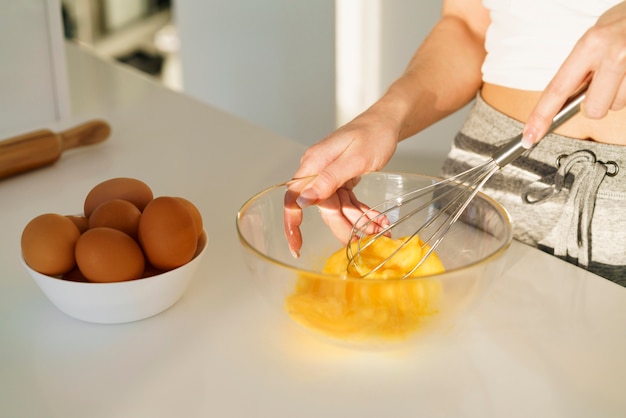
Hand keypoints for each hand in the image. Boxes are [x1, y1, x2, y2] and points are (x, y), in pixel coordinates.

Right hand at [283, 108, 399, 256]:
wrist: (388, 122)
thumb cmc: (374, 134)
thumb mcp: (355, 158)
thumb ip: (328, 179)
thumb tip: (303, 200)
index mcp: (314, 164)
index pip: (294, 198)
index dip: (292, 224)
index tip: (295, 246)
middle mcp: (318, 171)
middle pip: (323, 209)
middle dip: (344, 225)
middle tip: (365, 236)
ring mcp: (330, 176)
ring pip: (338, 209)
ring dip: (358, 220)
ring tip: (380, 227)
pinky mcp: (341, 179)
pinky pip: (347, 202)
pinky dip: (361, 212)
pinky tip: (376, 218)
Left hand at [521, 2, 625, 147]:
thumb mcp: (596, 36)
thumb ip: (580, 65)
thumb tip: (565, 96)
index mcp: (591, 44)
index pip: (557, 89)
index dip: (541, 117)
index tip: (529, 136)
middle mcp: (613, 55)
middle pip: (592, 109)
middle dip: (596, 102)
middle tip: (604, 82)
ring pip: (617, 105)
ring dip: (618, 93)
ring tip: (623, 69)